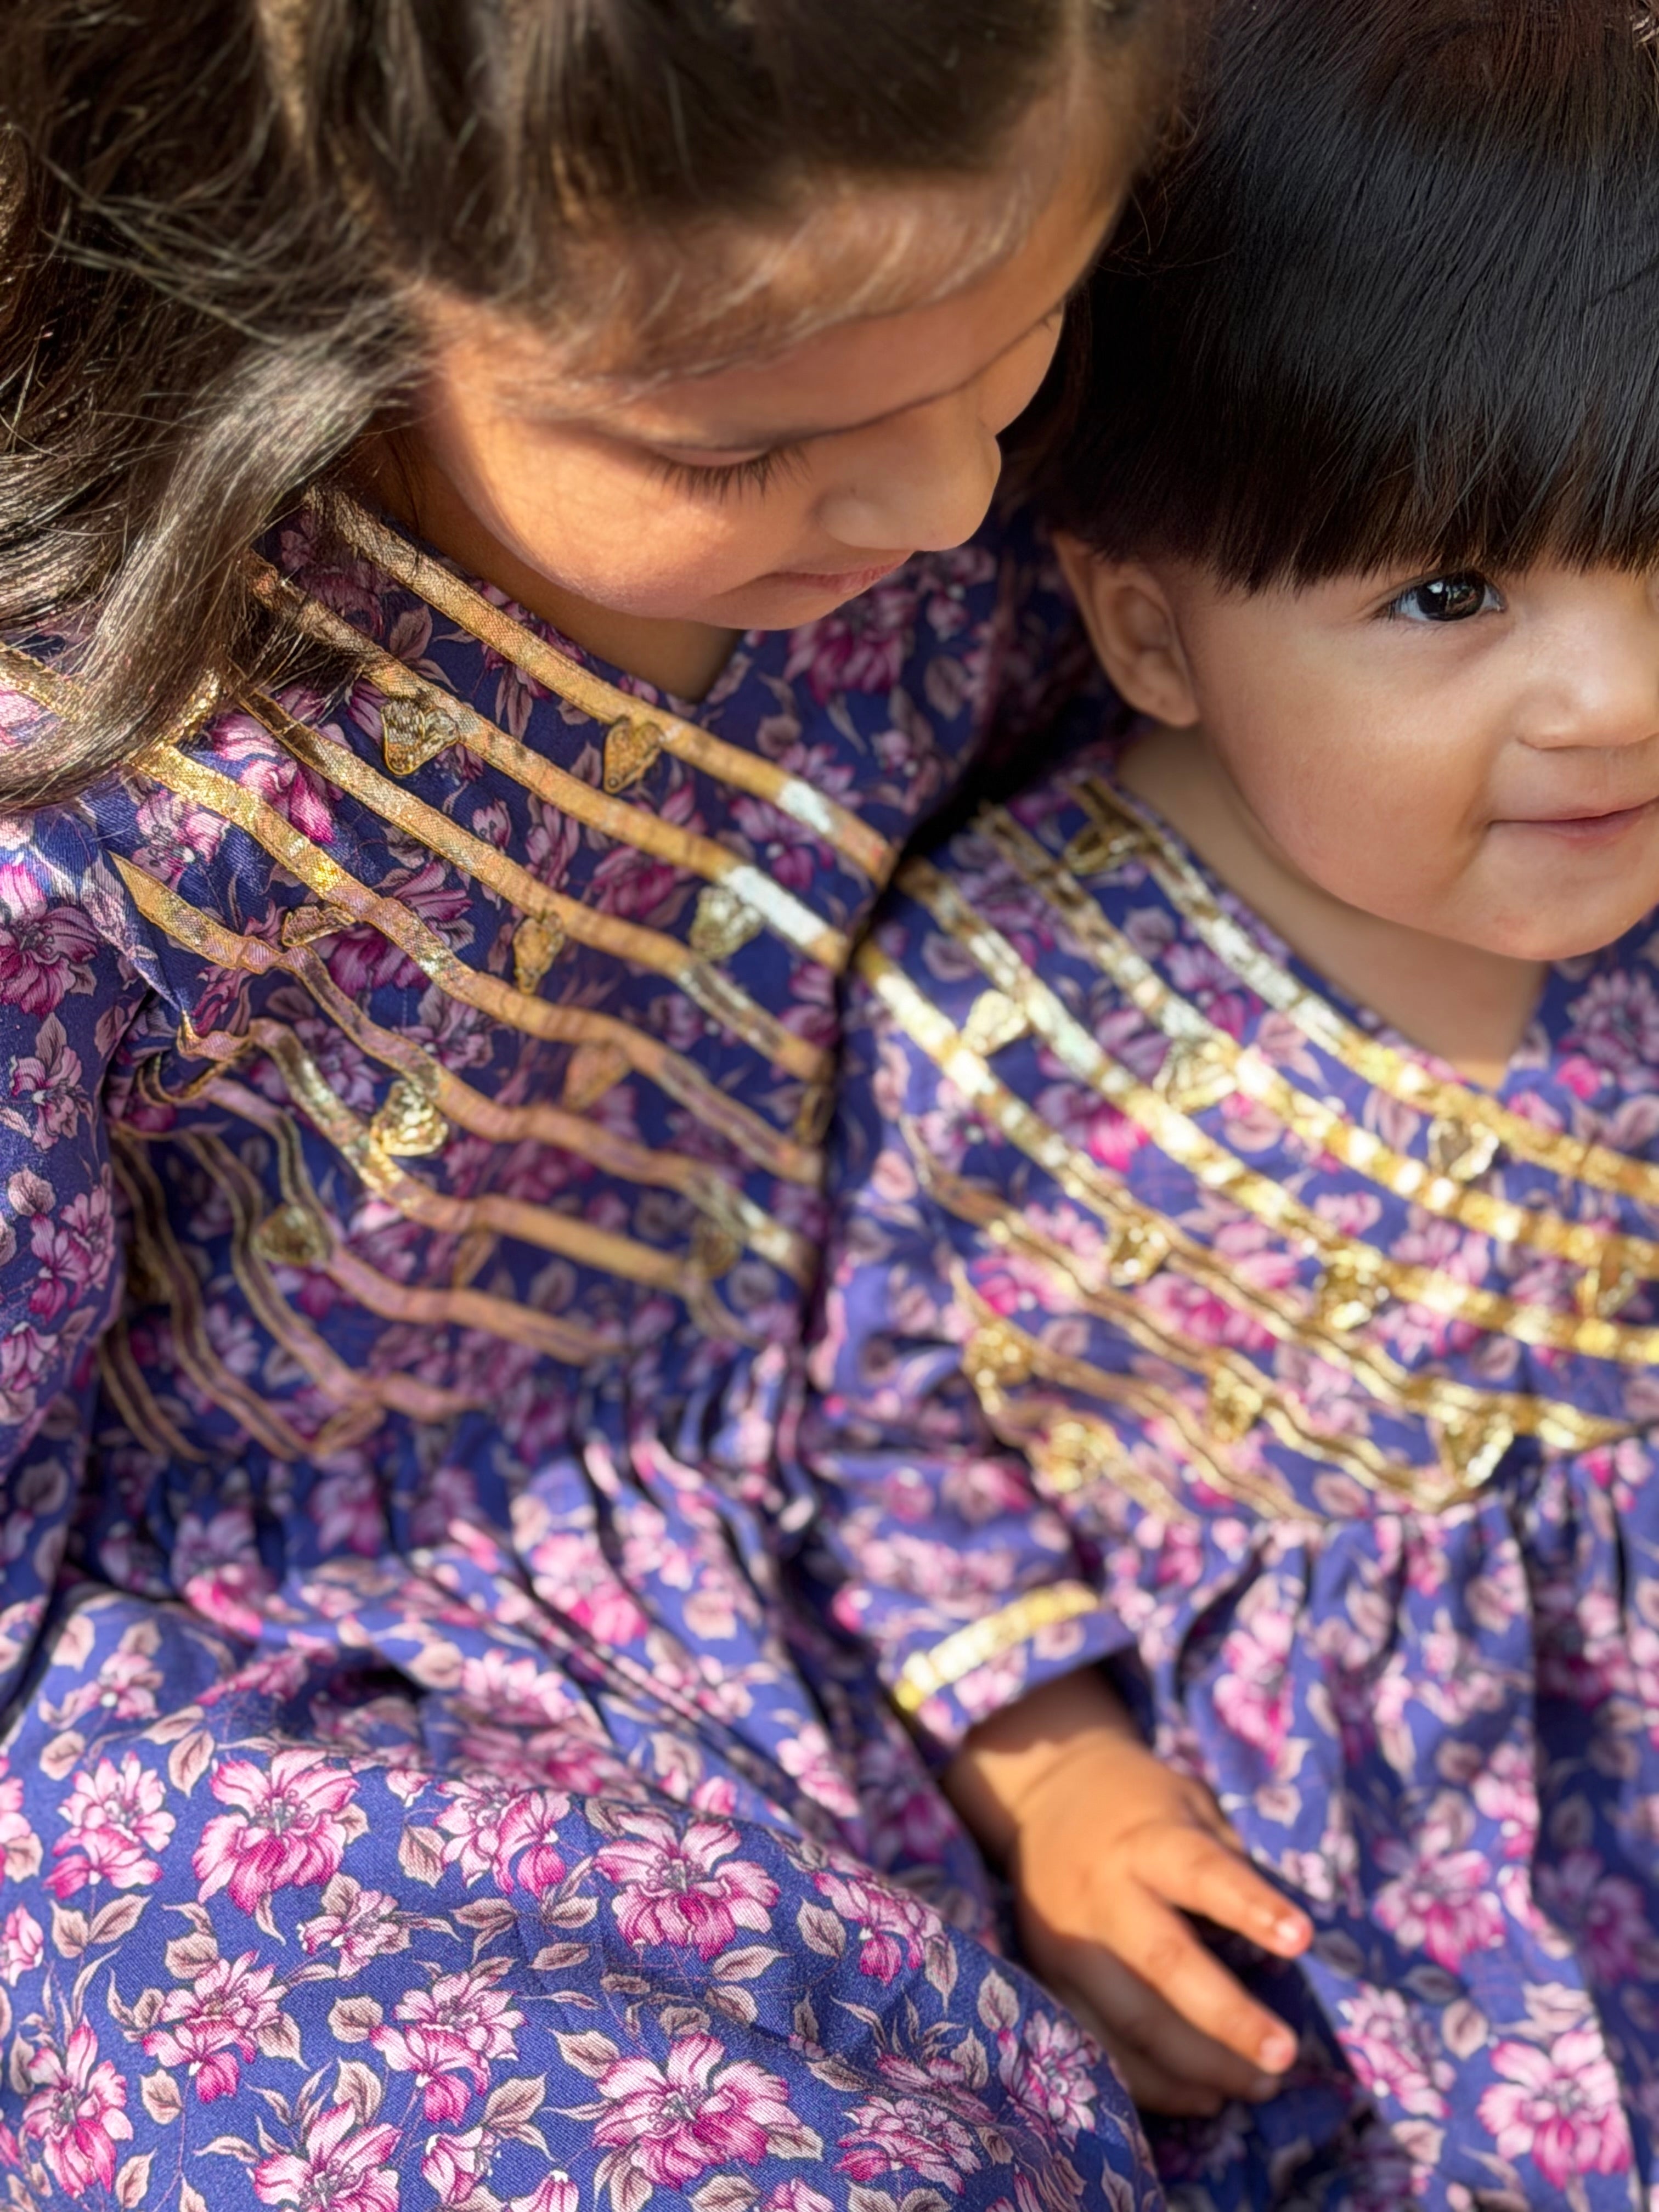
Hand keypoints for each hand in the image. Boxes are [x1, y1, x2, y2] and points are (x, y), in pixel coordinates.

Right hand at [945, 1668, 1312, 2115]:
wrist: (1041, 1794)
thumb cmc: (1139, 1803)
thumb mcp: (1189, 1803)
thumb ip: (1228, 1860)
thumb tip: (1285, 1939)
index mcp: (1146, 1838)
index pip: (1200, 1871)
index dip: (1250, 1905)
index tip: (1301, 1938)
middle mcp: (1104, 1893)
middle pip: (1164, 1961)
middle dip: (1227, 2017)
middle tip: (1284, 2055)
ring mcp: (1070, 1942)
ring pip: (1132, 2020)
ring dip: (1199, 2066)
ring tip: (1259, 2088)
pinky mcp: (1050, 1979)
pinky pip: (1100, 2045)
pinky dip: (1153, 2083)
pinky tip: (1203, 2098)